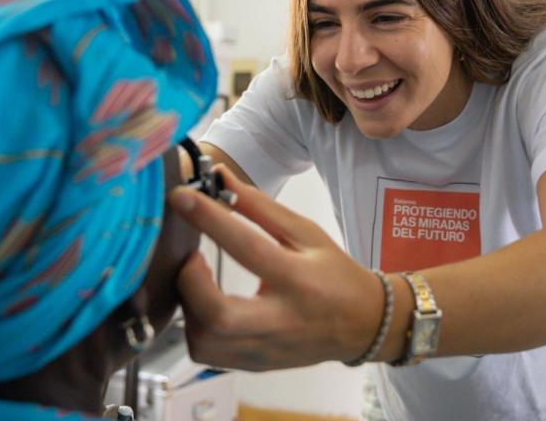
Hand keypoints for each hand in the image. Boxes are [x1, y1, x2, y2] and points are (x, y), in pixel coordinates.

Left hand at [168, 167, 383, 370]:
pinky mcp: (254, 365)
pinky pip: (207, 353)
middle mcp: (281, 321)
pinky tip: (205, 307)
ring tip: (199, 281)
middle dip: (191, 282)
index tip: (182, 198)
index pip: (248, 248)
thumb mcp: (306, 233)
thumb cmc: (335, 275)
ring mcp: (266, 350)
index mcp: (299, 279)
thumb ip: (259, 207)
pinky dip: (195, 327)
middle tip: (192, 259)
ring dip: (189, 305)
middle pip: (219, 316)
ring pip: (206, 340)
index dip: (210, 219)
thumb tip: (219, 178)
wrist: (363, 326)